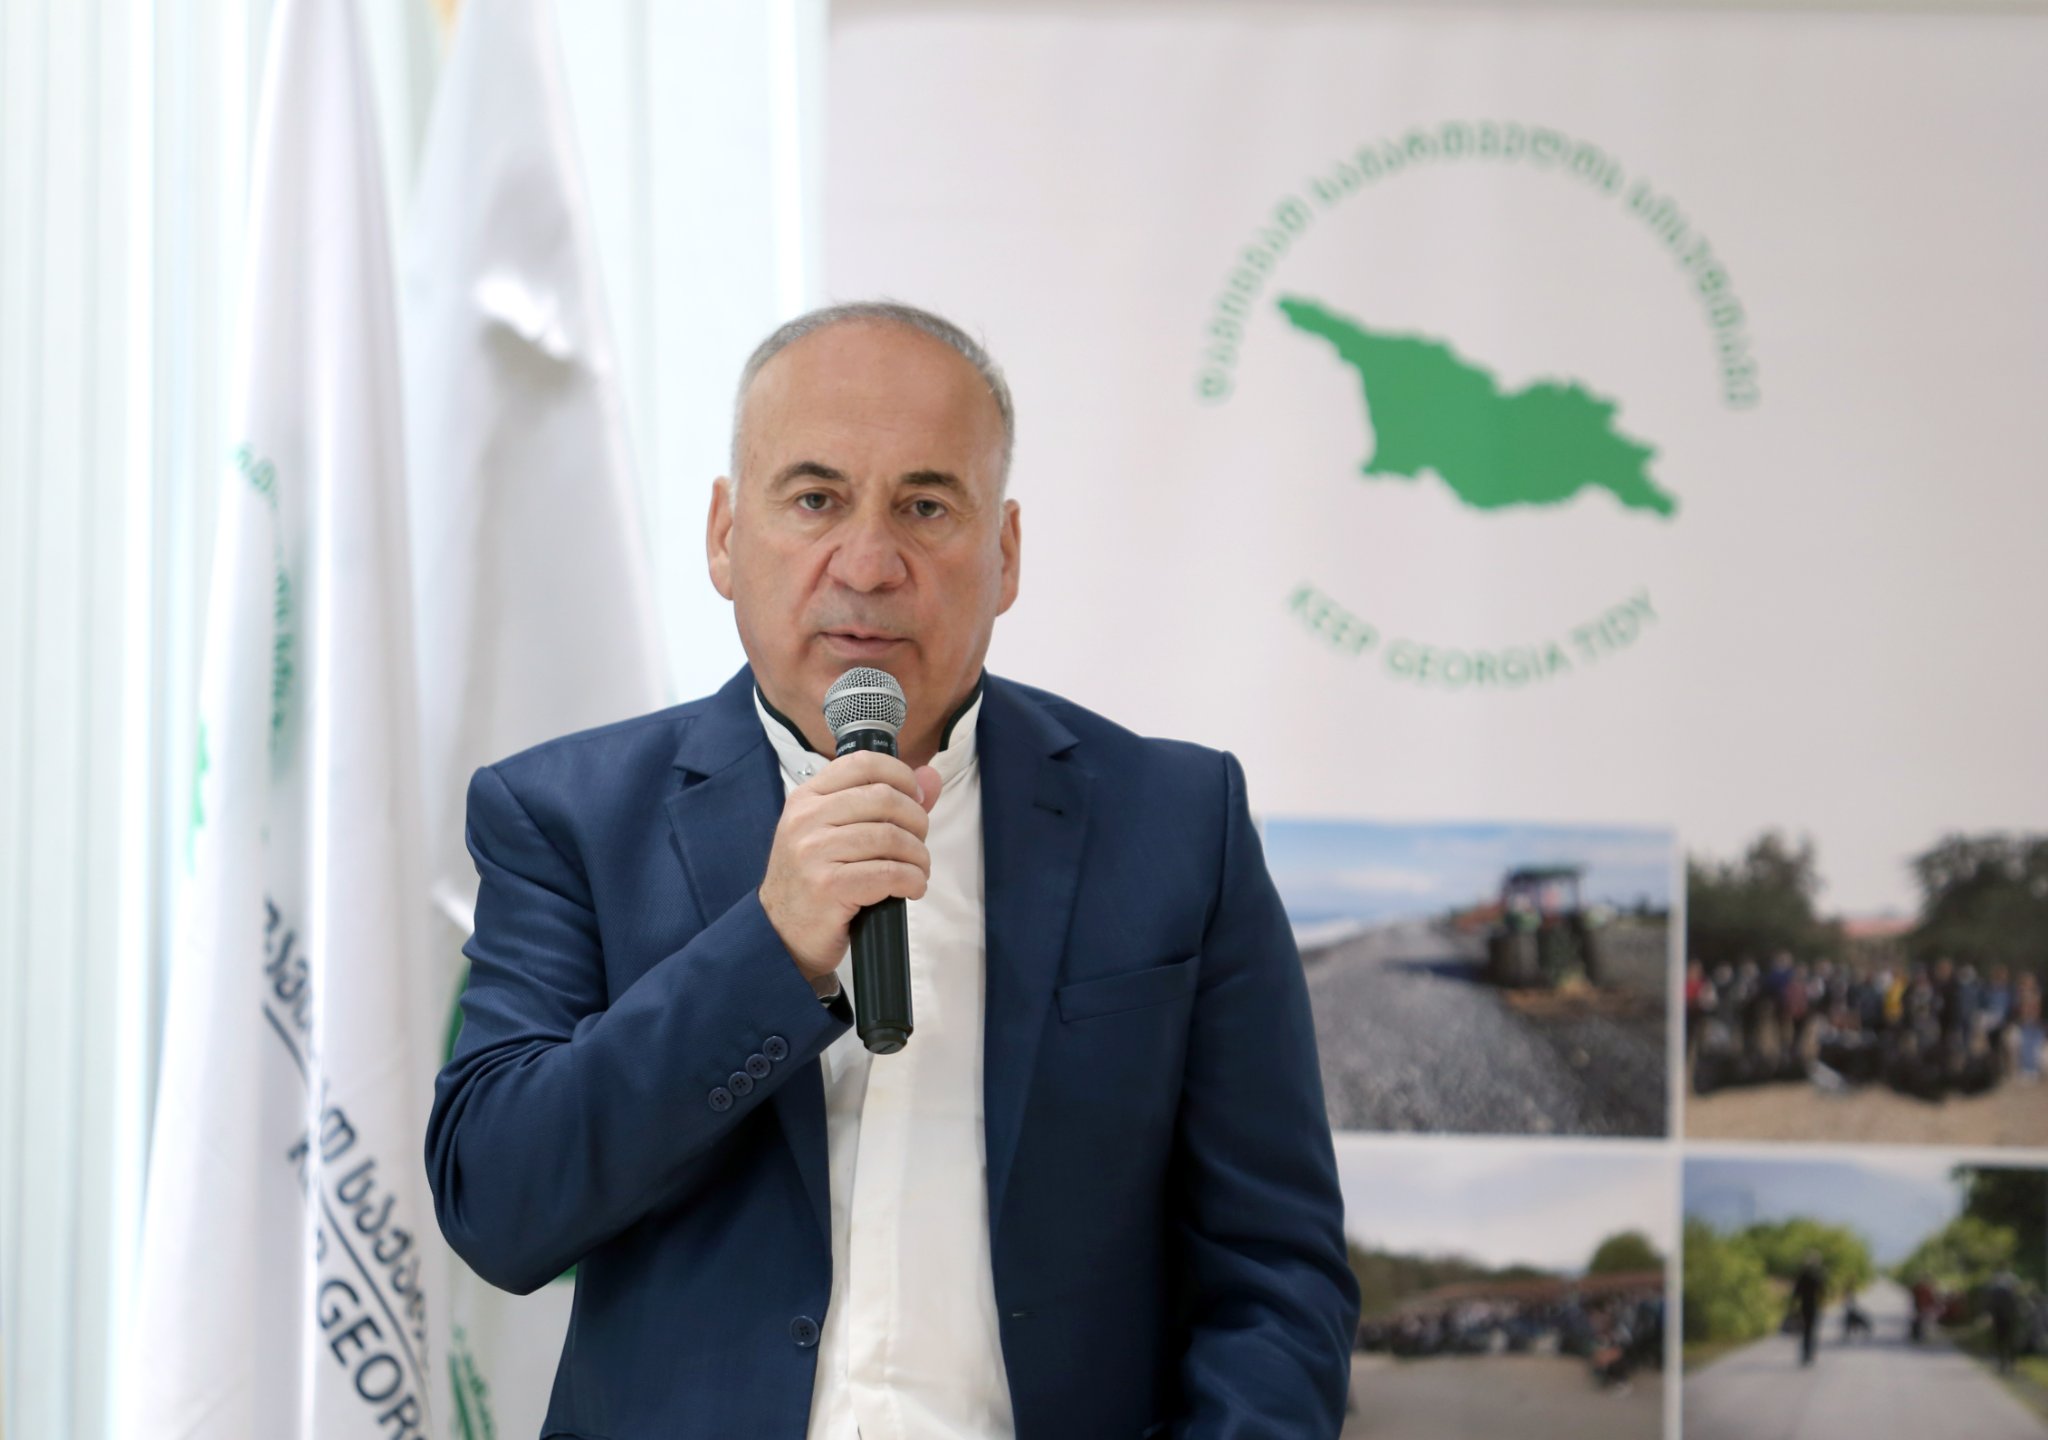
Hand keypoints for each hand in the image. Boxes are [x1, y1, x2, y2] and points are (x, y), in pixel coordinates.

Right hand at [759, 750, 942, 981]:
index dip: (902, 776)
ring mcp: (814, 852)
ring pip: (891, 837)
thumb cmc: (814, 880)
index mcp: (807, 797)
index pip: (863, 763)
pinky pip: (890, 873)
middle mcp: (807, 819)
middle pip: (885, 798)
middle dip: (917, 821)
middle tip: (917, 843)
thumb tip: (931, 776)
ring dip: (918, 857)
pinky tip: (911, 888)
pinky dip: (912, 881)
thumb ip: (886, 801)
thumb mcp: (838, 832)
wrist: (781, 933)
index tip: (916, 800)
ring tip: (917, 870)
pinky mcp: (829, 886)